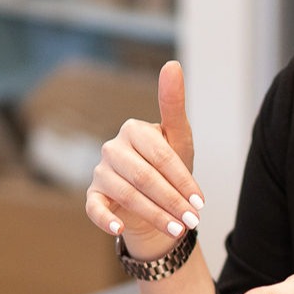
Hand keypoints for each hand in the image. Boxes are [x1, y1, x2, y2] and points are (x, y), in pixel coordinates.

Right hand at [85, 60, 205, 256]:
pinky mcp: (93, 195)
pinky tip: (120, 229)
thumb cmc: (168, 168)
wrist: (152, 200)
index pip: (161, 155)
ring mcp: (100, 172)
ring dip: (155, 215)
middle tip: (192, 219)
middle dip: (172, 200)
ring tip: (177, 229)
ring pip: (127, 195)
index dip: (182, 180)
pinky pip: (94, 208)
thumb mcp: (178, 140)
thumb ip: (174, 104)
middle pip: (144, 177)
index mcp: (133, 129)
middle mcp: (112, 148)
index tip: (201, 201)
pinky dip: (106, 220)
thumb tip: (172, 64)